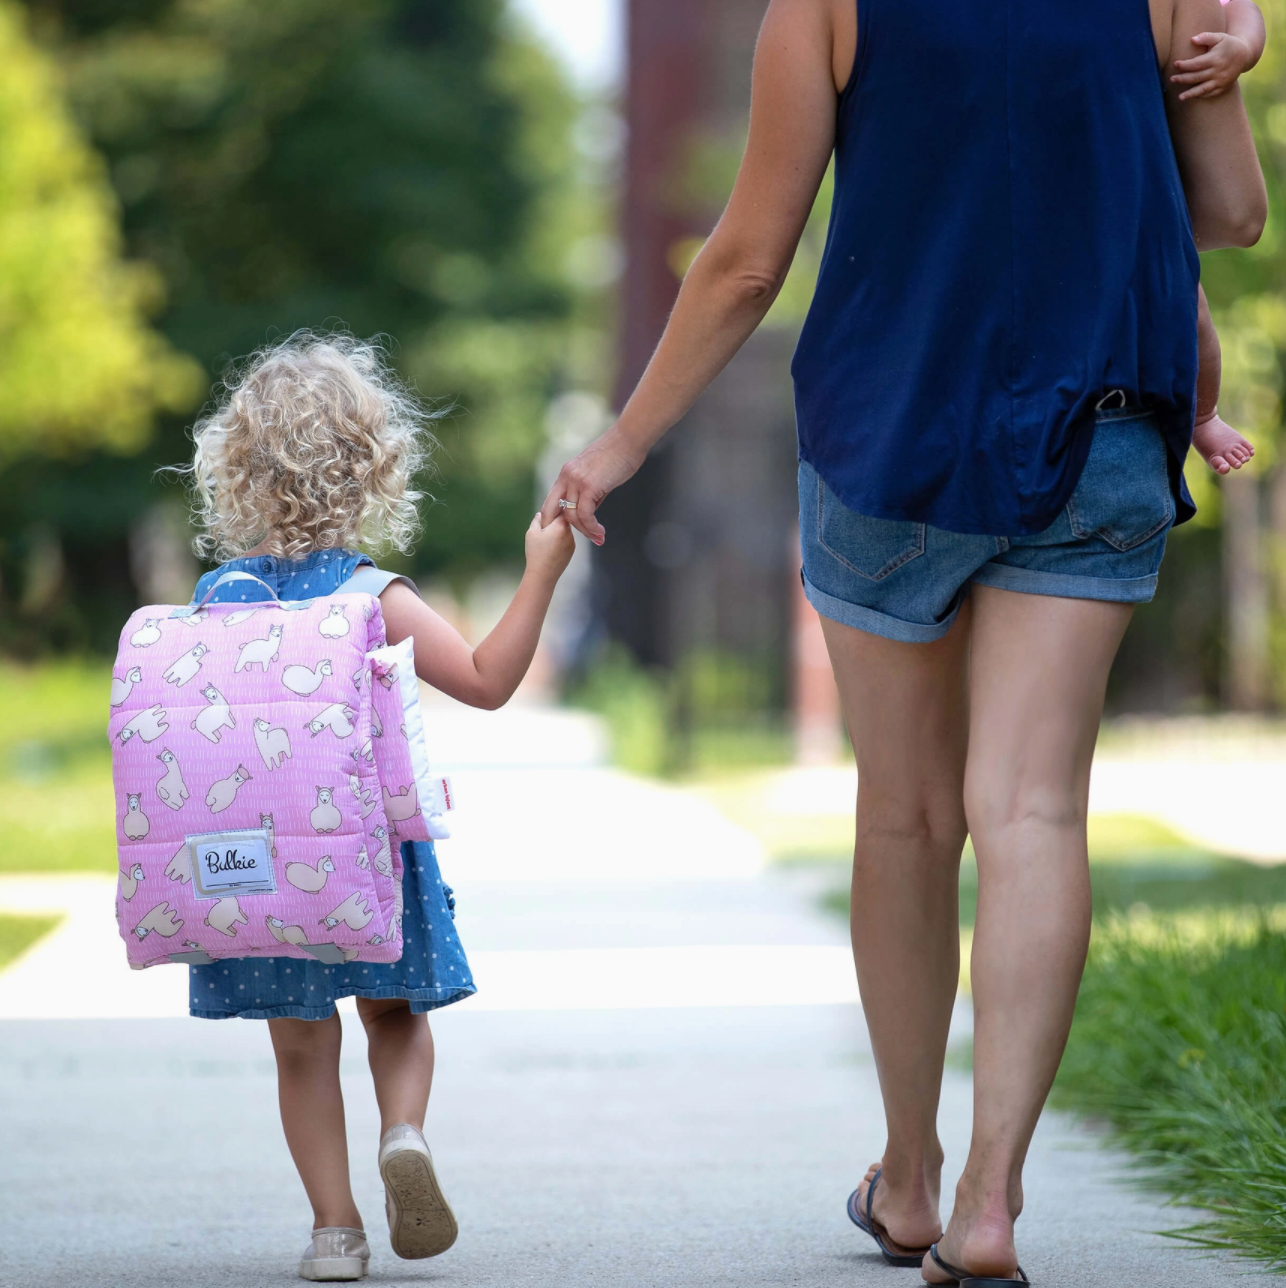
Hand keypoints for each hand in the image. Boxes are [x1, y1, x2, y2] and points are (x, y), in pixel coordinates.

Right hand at [524, 512, 574, 581]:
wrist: (543, 574)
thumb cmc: (536, 553)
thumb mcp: (531, 532)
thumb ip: (537, 520)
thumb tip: (541, 514)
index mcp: (561, 525)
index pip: (561, 510)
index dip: (553, 510)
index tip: (547, 515)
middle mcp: (570, 533)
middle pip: (564, 521)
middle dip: (554, 522)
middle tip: (543, 529)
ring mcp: (572, 542)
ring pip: (565, 531)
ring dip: (557, 532)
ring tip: (546, 542)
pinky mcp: (572, 551)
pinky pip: (566, 541)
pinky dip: (560, 541)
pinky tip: (551, 549)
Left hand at [539, 425, 646, 545]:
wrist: (629, 439)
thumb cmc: (619, 455)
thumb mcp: (597, 475)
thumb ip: (590, 492)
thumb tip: (590, 511)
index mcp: (566, 473)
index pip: (552, 500)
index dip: (554, 519)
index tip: (566, 532)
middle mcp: (566, 476)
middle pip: (554, 511)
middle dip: (564, 529)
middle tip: (582, 537)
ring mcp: (576, 481)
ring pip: (572, 516)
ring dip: (585, 531)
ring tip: (598, 537)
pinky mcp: (589, 486)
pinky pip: (585, 514)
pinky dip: (592, 527)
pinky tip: (600, 532)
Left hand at [1172, 32, 1253, 99]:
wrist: (1245, 54)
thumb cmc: (1228, 44)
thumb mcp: (1219, 37)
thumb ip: (1206, 37)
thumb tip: (1192, 39)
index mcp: (1215, 58)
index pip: (1196, 64)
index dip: (1184, 65)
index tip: (1175, 64)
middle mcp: (1218, 71)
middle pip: (1196, 77)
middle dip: (1183, 79)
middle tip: (1172, 79)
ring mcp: (1221, 80)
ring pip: (1202, 89)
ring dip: (1190, 94)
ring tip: (1180, 97)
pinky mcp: (1223, 87)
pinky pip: (1210, 94)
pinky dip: (1200, 95)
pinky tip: (1192, 96)